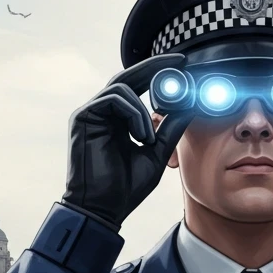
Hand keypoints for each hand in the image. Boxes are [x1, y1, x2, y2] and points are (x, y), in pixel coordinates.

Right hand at [61, 54, 192, 227]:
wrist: (103, 210)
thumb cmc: (124, 188)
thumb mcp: (156, 153)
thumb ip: (170, 129)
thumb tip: (191, 106)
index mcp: (116, 119)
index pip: (136, 85)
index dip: (156, 72)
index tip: (182, 65)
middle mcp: (101, 112)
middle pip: (126, 76)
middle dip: (154, 66)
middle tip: (179, 62)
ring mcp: (89, 113)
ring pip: (122, 87)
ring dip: (144, 110)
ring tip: (150, 139)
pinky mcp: (82, 118)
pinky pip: (113, 98)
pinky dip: (134, 114)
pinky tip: (141, 137)